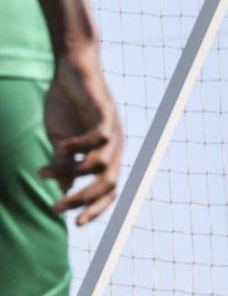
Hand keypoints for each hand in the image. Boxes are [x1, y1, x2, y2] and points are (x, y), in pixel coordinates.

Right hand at [40, 46, 122, 225]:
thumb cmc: (67, 105)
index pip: (109, 190)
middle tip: (56, 208)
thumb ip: (64, 163)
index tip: (77, 225)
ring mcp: (113, 131)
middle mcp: (115, 147)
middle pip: (108, 183)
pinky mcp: (106, 114)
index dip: (97, 208)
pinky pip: (98, 138)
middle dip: (83, 200)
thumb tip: (64, 188)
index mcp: (107, 156)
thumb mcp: (61, 140)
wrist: (71, 70)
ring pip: (101, 165)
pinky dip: (78, 147)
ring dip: (71, 171)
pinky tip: (60, 145)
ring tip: (43, 170)